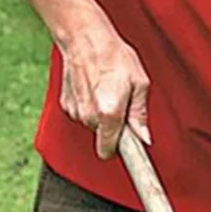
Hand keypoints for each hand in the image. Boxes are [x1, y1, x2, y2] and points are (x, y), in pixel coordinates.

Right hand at [55, 14, 151, 157]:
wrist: (83, 36)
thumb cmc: (113, 55)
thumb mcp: (139, 83)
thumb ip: (140, 114)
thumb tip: (144, 137)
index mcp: (109, 112)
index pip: (111, 151)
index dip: (124, 159)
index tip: (135, 175)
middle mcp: (88, 116)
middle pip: (106, 139)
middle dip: (116, 129)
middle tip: (124, 105)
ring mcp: (75, 111)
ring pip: (94, 128)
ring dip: (103, 117)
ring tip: (109, 91)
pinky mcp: (66, 105)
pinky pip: (83, 116)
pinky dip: (90, 108)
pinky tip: (95, 89)